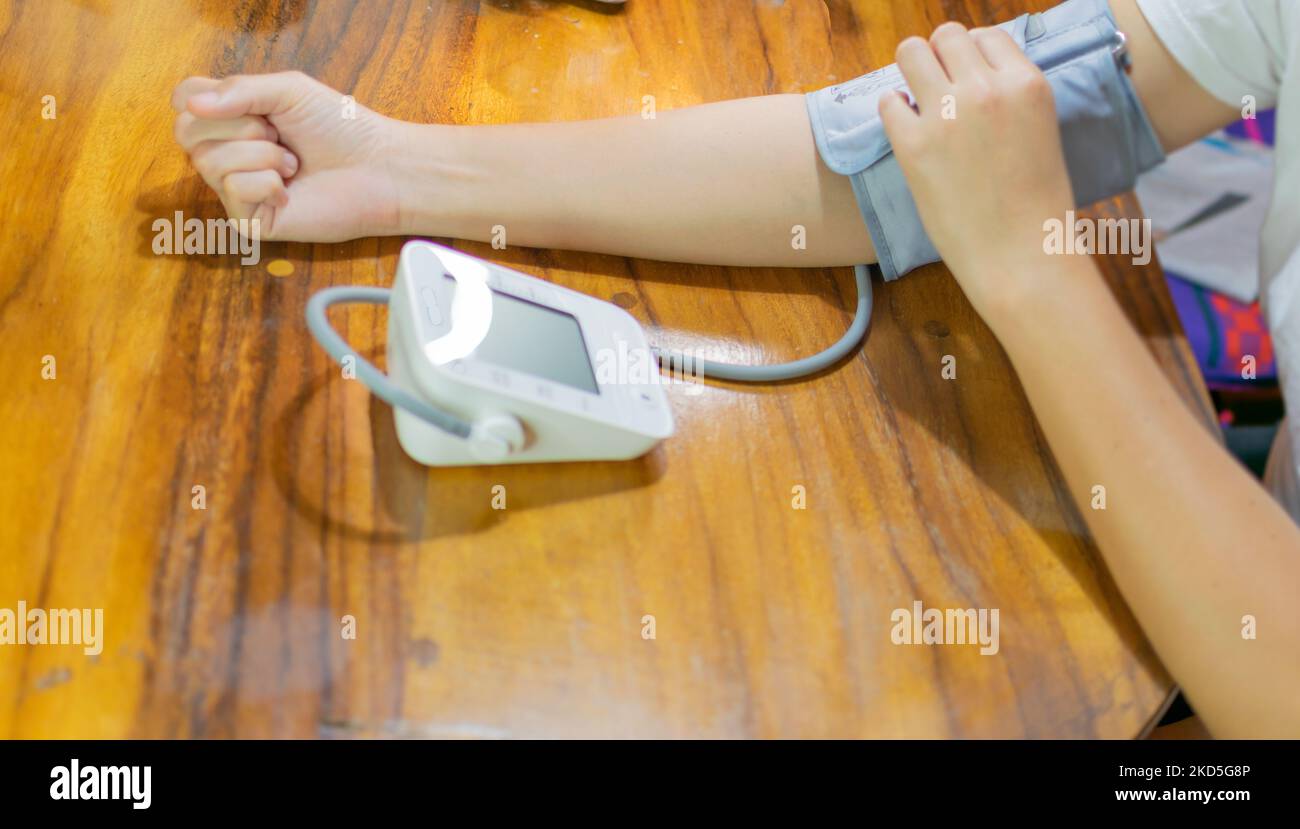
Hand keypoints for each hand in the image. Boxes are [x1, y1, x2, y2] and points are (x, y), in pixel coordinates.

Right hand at [170, 71, 406, 241]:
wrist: (376, 168)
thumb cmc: (339, 128)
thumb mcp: (288, 90)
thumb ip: (238, 90)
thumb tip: (190, 105)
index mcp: (232, 118)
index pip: (183, 100)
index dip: (202, 98)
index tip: (247, 103)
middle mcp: (226, 153)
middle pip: (187, 131)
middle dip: (238, 125)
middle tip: (277, 133)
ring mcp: (235, 189)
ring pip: (209, 161)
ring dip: (261, 154)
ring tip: (292, 162)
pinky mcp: (249, 220)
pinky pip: (233, 189)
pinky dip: (267, 182)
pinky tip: (290, 190)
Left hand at [878, 24, 1075, 318]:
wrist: (1021, 256)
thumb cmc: (1037, 206)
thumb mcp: (1042, 132)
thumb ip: (1012, 98)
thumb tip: (976, 78)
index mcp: (1027, 83)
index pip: (986, 36)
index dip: (971, 56)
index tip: (965, 79)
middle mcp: (987, 88)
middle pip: (947, 35)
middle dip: (939, 59)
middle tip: (939, 91)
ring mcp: (947, 113)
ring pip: (911, 52)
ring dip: (911, 72)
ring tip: (917, 102)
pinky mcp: (913, 144)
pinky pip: (888, 101)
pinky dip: (894, 112)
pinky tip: (909, 134)